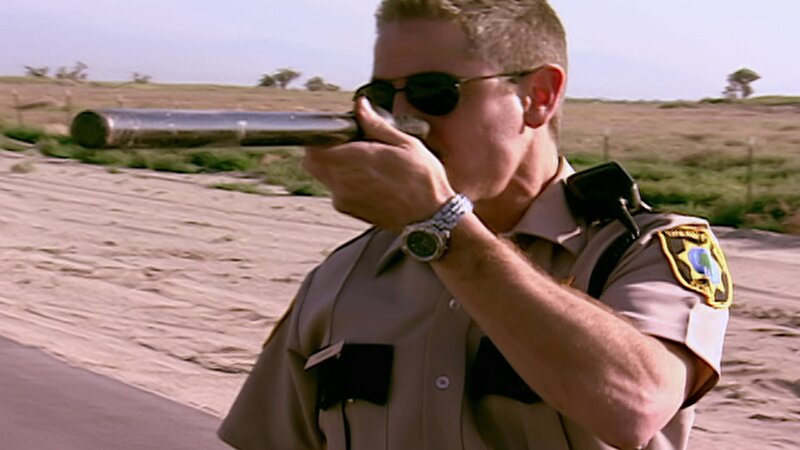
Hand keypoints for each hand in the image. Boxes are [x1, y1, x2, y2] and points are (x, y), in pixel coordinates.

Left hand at [303, 97, 454, 232]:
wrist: (431, 219)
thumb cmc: (423, 182)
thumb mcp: (405, 143)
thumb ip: (376, 124)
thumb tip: (361, 106)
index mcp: (354, 161)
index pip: (313, 146)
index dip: (318, 136)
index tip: (331, 130)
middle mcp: (343, 183)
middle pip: (312, 162)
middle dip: (323, 150)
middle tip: (347, 144)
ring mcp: (344, 200)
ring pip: (324, 177)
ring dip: (335, 166)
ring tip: (364, 163)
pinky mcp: (349, 211)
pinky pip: (337, 191)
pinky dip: (345, 182)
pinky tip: (370, 179)